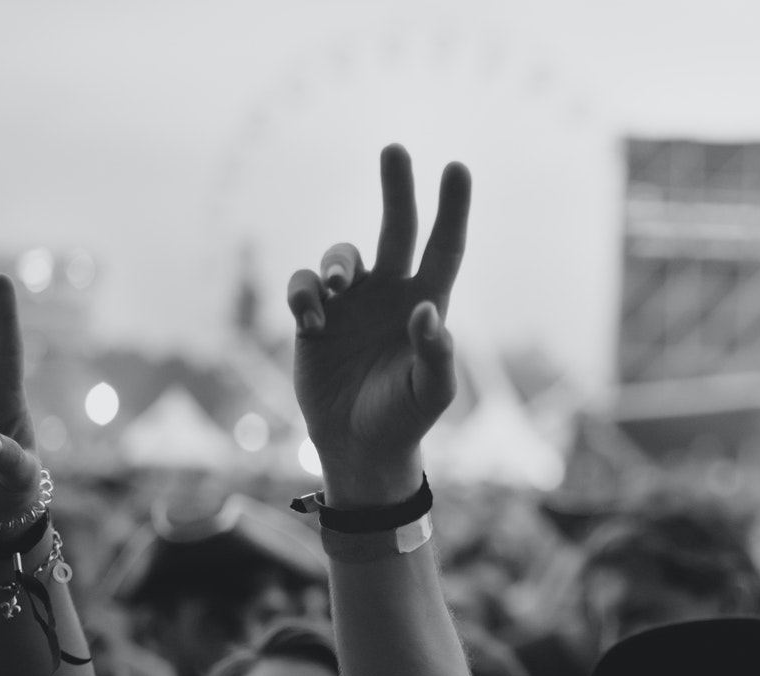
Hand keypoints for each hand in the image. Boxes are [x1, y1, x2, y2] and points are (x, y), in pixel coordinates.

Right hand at [286, 144, 469, 507]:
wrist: (359, 443)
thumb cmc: (405, 416)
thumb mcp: (432, 392)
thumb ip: (436, 353)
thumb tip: (427, 311)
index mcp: (427, 302)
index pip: (444, 247)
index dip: (452, 209)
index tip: (457, 167)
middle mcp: (391, 293)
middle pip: (396, 227)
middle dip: (397, 188)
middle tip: (395, 148)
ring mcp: (350, 303)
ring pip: (341, 255)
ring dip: (336, 263)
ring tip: (334, 289)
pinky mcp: (313, 318)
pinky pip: (302, 286)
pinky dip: (302, 294)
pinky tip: (310, 322)